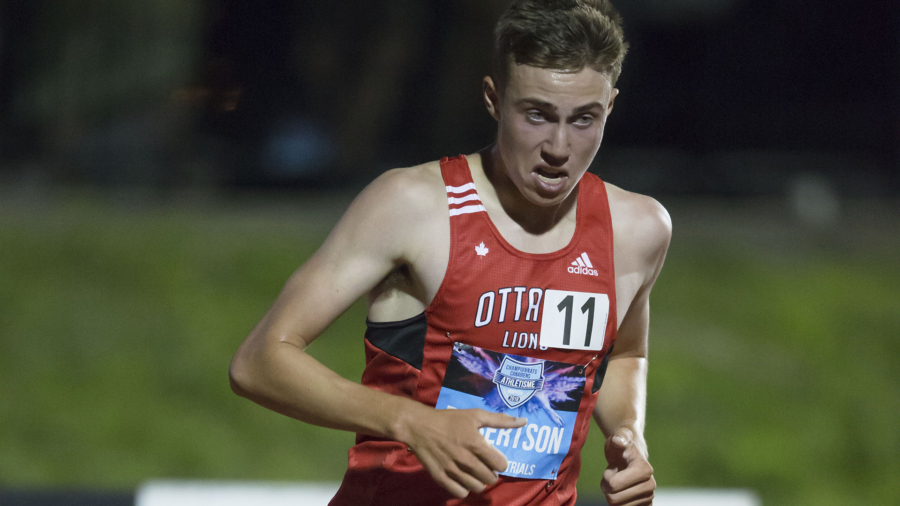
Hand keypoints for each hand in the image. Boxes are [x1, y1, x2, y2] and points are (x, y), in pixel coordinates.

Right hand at [399, 407, 525, 497]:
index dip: (500, 463)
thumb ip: (500, 420)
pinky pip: (460, 492)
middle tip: (485, 467)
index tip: (495, 459)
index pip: (500, 465)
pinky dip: (464, 488)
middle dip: (491, 474)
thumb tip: (524, 422)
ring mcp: (452, 470)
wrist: (419, 426)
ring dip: (479, 482)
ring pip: (476, 487)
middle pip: (490, 479)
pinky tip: (463, 479)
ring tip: (474, 473)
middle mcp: (465, 459)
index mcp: (476, 444)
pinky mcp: (440, 477)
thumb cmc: (449, 419)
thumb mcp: (475, 415)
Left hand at [602, 428, 655, 505]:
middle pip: (614, 499)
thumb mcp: (619, 437)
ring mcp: (649, 497)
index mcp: (644, 469)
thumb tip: (619, 441)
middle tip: (612, 475)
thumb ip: (619, 437)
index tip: (612, 468)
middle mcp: (650, 485)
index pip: (613, 485)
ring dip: (612, 495)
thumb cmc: (621, 446)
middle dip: (607, 487)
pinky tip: (622, 492)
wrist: (629, 456)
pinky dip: (619, 504)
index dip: (607, 477)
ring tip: (617, 481)